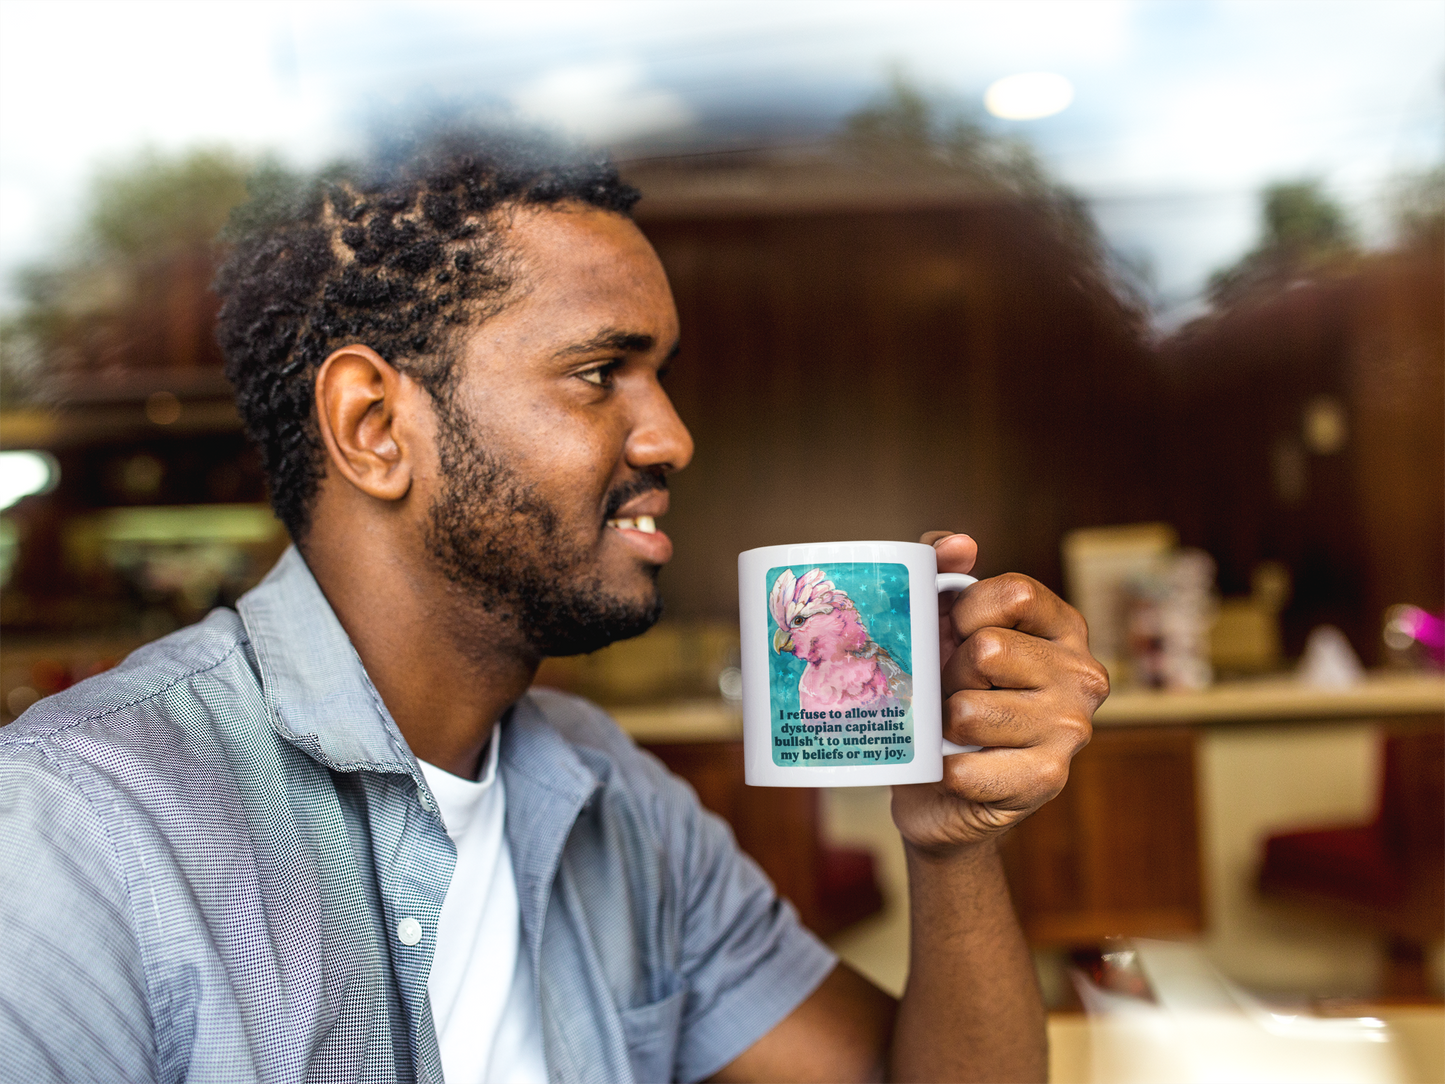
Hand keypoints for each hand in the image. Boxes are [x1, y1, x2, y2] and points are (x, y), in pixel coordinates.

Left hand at [890, 531, 1107, 857]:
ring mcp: (1072, 730)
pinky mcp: (1047, 780)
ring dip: (943, 723)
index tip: (954, 633)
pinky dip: (945, 769)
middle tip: (951, 693)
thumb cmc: (943, 694)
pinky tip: (957, 769)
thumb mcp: (939, 624)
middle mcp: (1083, 675)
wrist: (939, 791)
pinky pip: (965, 766)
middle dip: (950, 674)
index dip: (964, 611)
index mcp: (1063, 628)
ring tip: (954, 732)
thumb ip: (940, 569)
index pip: (1014, 592)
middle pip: (988, 649)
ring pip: (968, 709)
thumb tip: (961, 544)